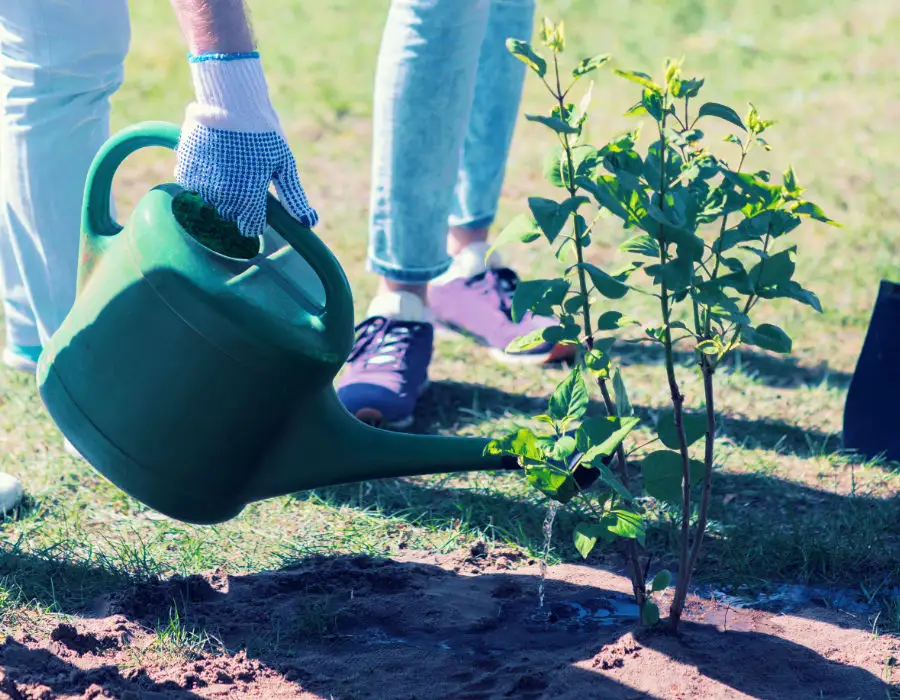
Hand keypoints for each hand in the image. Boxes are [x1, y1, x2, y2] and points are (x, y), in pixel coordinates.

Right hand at [174, 53, 317, 237]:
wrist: (230, 102)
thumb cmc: (263, 133)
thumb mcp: (285, 165)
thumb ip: (294, 198)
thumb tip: (309, 224)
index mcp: (249, 200)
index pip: (250, 228)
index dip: (257, 218)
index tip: (260, 203)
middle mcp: (223, 199)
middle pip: (231, 214)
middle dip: (238, 201)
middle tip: (244, 173)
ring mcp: (202, 186)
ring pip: (211, 199)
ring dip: (219, 188)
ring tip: (229, 160)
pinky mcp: (185, 171)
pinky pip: (193, 184)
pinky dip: (201, 174)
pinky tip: (212, 156)